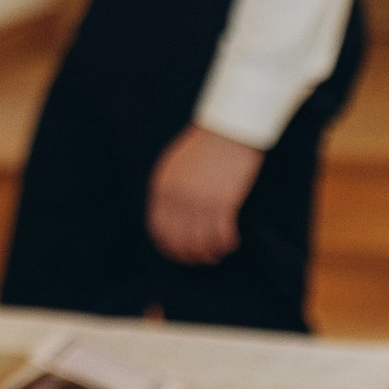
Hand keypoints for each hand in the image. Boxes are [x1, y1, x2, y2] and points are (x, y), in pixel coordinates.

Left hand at [146, 123, 260, 266]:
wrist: (229, 129)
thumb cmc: (204, 145)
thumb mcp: (175, 166)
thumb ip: (169, 190)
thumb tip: (170, 215)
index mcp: (162, 188)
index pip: (158, 229)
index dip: (168, 247)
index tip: (179, 254)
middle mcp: (177, 199)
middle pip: (179, 241)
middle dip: (189, 256)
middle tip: (201, 259)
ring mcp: (200, 202)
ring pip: (201, 242)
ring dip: (209, 253)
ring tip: (217, 254)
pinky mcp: (223, 203)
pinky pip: (221, 235)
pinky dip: (226, 244)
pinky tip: (231, 243)